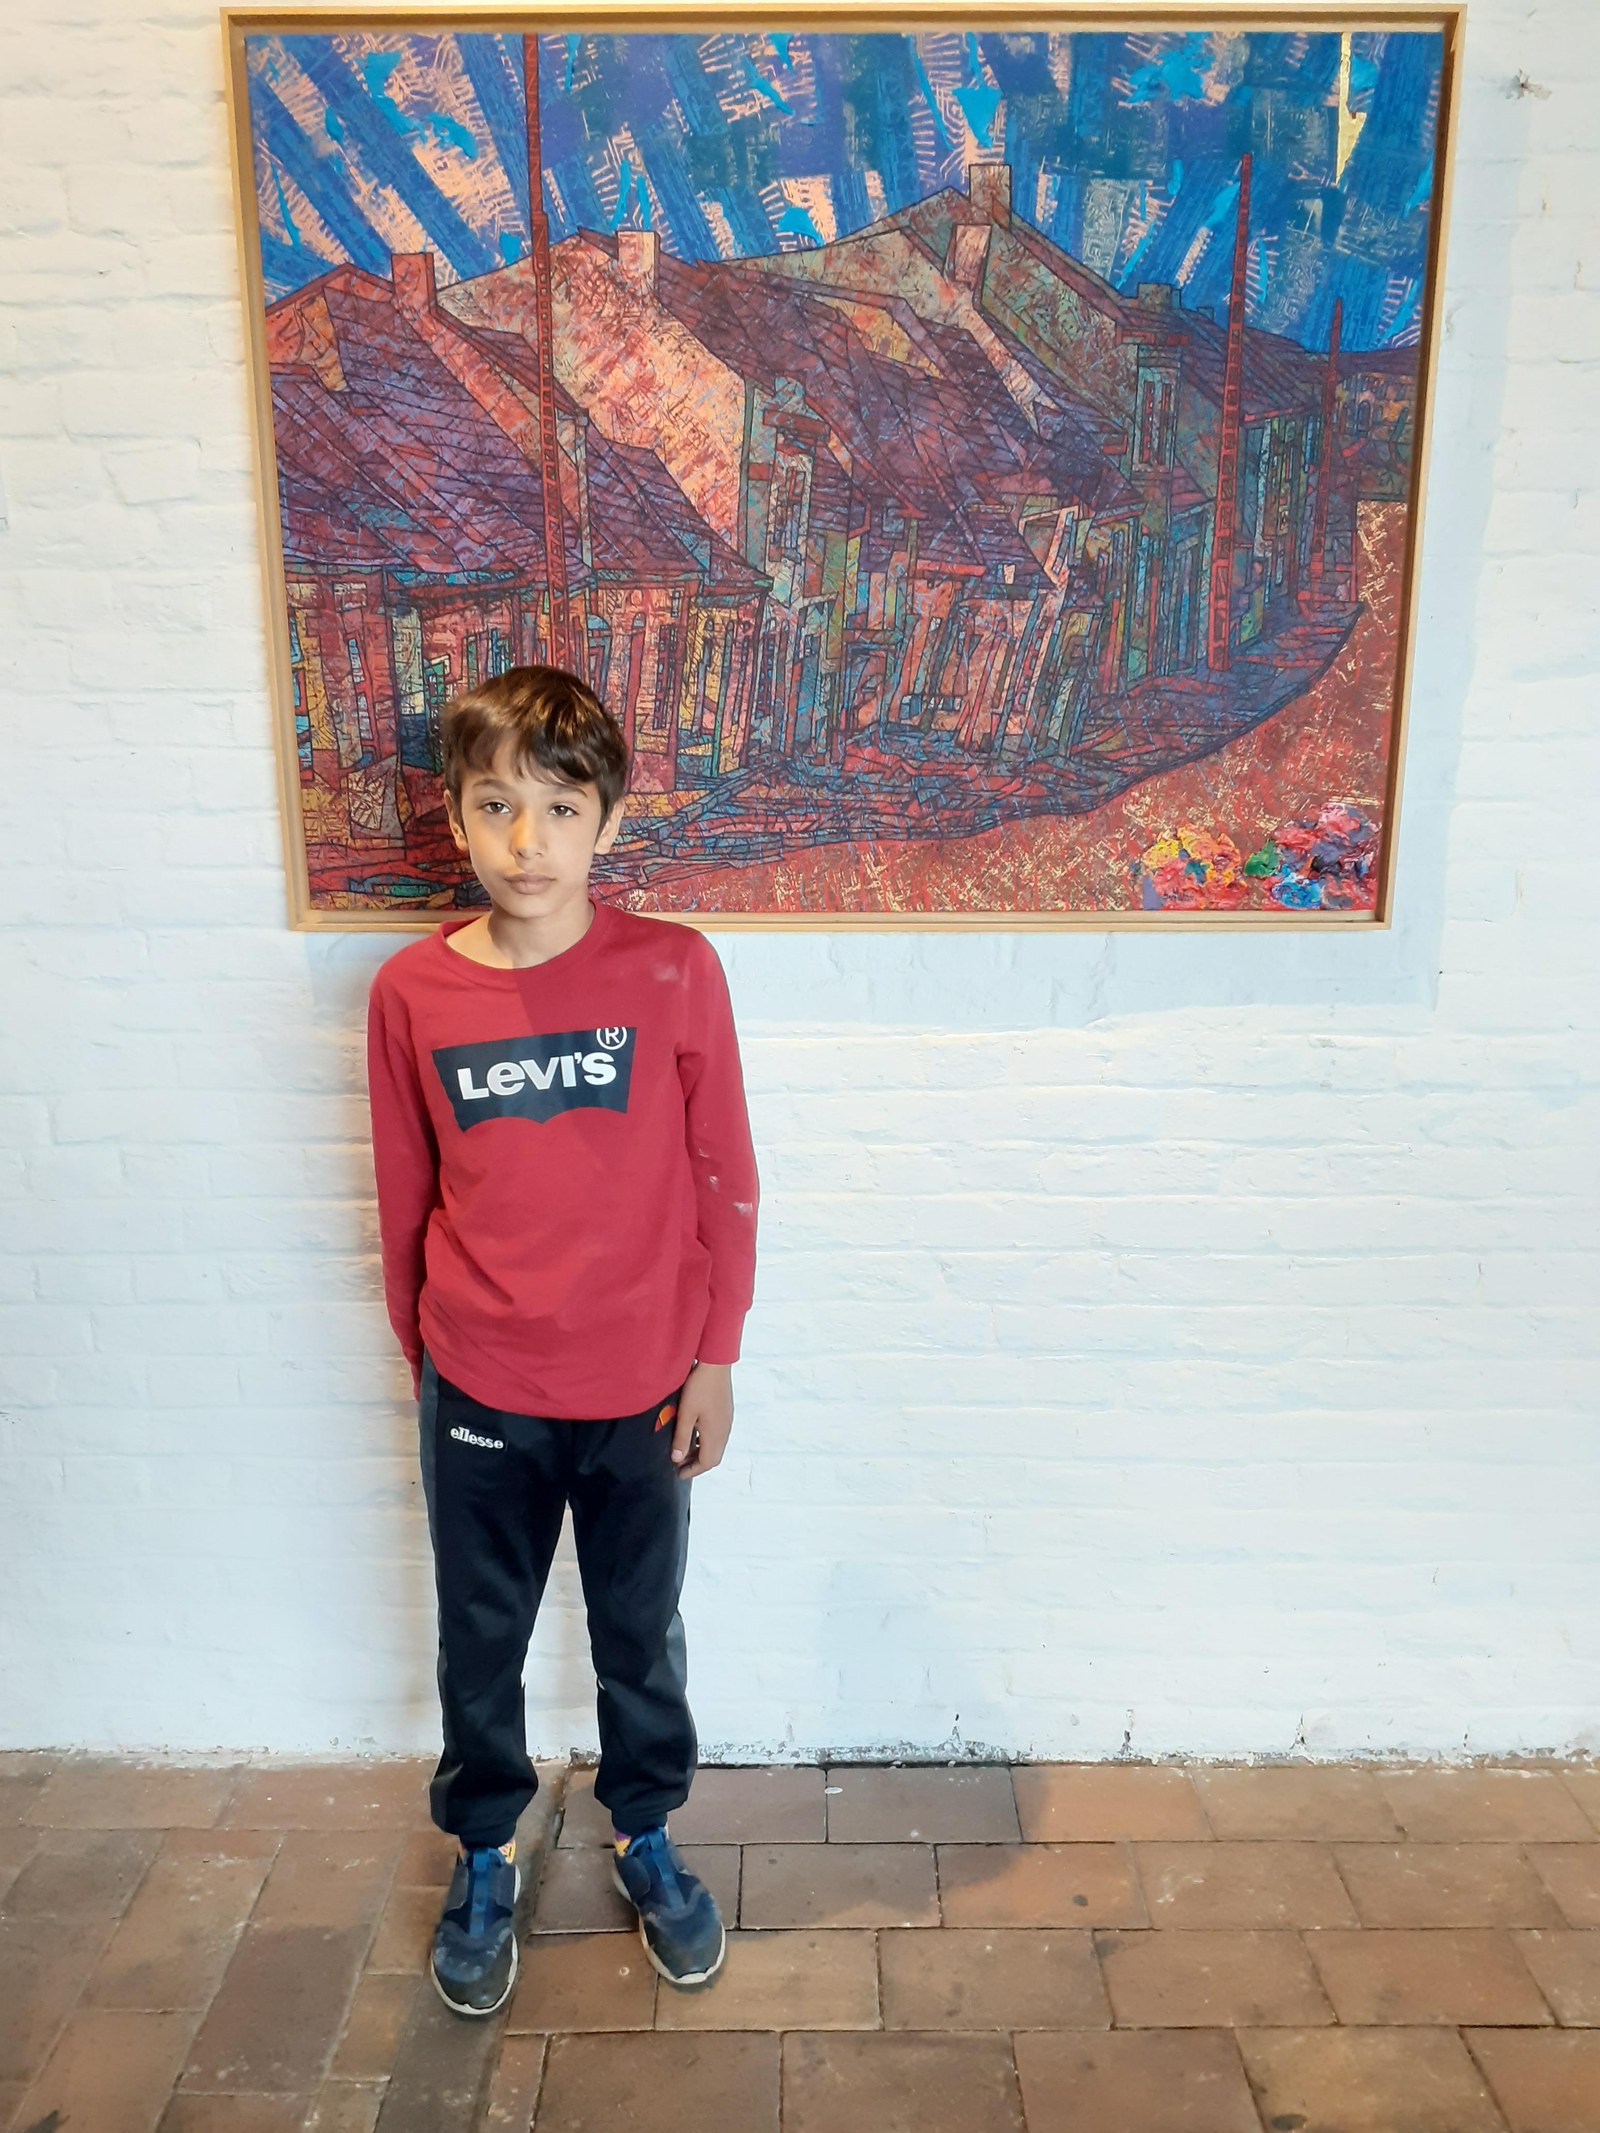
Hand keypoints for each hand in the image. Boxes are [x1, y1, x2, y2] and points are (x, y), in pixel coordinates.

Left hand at [671, 1362, 732, 1477]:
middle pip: (713, 1457)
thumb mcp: (686, 1414)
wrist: (716, 1364)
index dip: (692, 1471)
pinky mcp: (725, 1413)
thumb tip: (677, 1459)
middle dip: (697, 1464)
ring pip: (715, 1446)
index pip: (707, 1462)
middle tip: (679, 1464)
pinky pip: (717, 1435)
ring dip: (700, 1452)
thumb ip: (681, 1438)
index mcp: (715, 1434)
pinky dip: (705, 1441)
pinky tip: (694, 1433)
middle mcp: (724, 1431)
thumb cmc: (699, 1387)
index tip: (678, 1473)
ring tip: (684, 1450)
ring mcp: (726, 1422)